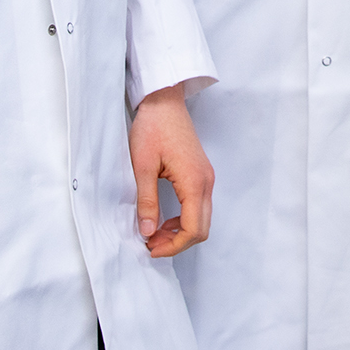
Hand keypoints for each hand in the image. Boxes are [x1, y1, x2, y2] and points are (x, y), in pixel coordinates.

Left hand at [129, 85, 212, 257]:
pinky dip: (184, 219)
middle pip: (202, 229)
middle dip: (177, 243)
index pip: (193, 229)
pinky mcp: (201, 174)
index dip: (173, 246)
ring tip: (154, 234)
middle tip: (151, 245)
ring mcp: (206, 178)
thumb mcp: (143, 166)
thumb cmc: (153, 128)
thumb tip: (148, 232)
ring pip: (202, 219)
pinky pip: (199, 206)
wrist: (164, 101)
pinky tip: (164, 219)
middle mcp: (206, 182)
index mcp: (194, 182)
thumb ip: (147, 202)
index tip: (150, 249)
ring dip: (181, 232)